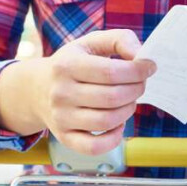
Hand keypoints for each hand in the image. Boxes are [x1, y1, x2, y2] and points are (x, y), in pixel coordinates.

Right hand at [0, 29, 156, 154]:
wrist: (37, 89)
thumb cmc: (73, 64)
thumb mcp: (90, 43)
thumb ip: (119, 39)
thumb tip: (141, 55)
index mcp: (67, 66)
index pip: (111, 72)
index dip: (138, 71)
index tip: (149, 67)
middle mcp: (61, 93)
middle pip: (113, 97)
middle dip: (136, 90)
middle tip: (140, 84)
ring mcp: (61, 118)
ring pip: (107, 121)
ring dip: (129, 110)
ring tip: (130, 100)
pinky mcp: (65, 138)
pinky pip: (94, 147)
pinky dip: (114, 138)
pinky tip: (118, 124)